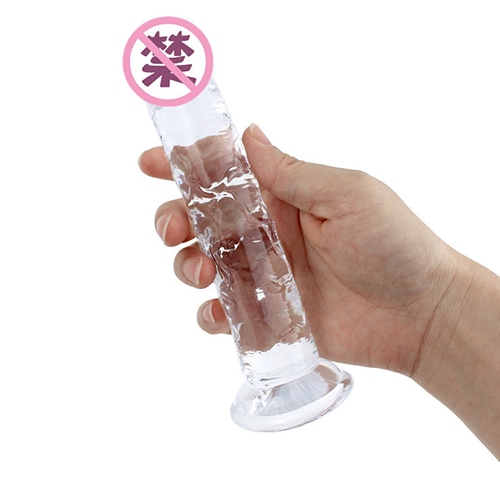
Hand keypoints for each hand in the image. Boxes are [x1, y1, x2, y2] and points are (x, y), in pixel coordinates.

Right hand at [138, 124, 456, 375]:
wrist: (418, 312)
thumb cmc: (393, 243)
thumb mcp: (347, 194)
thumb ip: (293, 172)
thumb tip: (249, 135)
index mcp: (282, 198)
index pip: (224, 177)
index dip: (184, 168)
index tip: (151, 164)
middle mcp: (267, 234)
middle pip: (201, 222)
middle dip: (174, 221)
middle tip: (174, 229)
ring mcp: (265, 276)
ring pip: (203, 266)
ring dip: (187, 266)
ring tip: (202, 272)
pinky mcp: (269, 316)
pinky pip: (225, 315)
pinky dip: (212, 315)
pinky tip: (218, 313)